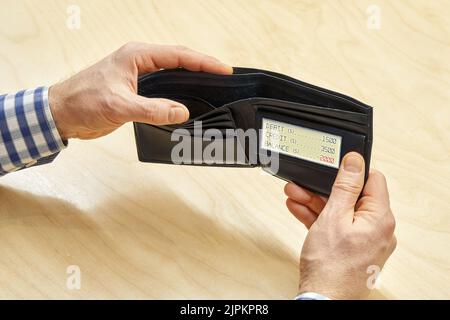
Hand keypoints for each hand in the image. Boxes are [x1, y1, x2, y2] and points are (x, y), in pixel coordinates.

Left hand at [49, 42, 232, 139]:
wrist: (62, 114)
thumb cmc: (82, 101)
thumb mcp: (119, 105)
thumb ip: (152, 109)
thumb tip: (182, 112)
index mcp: (136, 56)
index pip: (178, 55)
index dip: (203, 62)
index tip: (223, 69)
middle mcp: (139, 62)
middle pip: (179, 61)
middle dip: (202, 67)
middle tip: (224, 76)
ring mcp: (138, 77)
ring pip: (172, 75)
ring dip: (191, 79)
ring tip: (212, 86)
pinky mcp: (136, 92)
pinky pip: (164, 90)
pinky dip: (178, 94)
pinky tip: (188, 102)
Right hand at [284, 152, 395, 298]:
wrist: (322, 299)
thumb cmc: (330, 265)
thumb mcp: (333, 216)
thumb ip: (345, 186)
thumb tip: (355, 161)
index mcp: (380, 219)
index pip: (373, 180)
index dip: (352, 170)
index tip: (333, 166)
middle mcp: (377, 229)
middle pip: (352, 197)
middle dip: (323, 189)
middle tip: (303, 183)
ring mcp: (364, 241)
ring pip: (341, 212)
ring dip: (316, 202)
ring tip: (294, 195)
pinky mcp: (352, 249)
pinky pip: (337, 227)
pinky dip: (319, 219)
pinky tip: (299, 210)